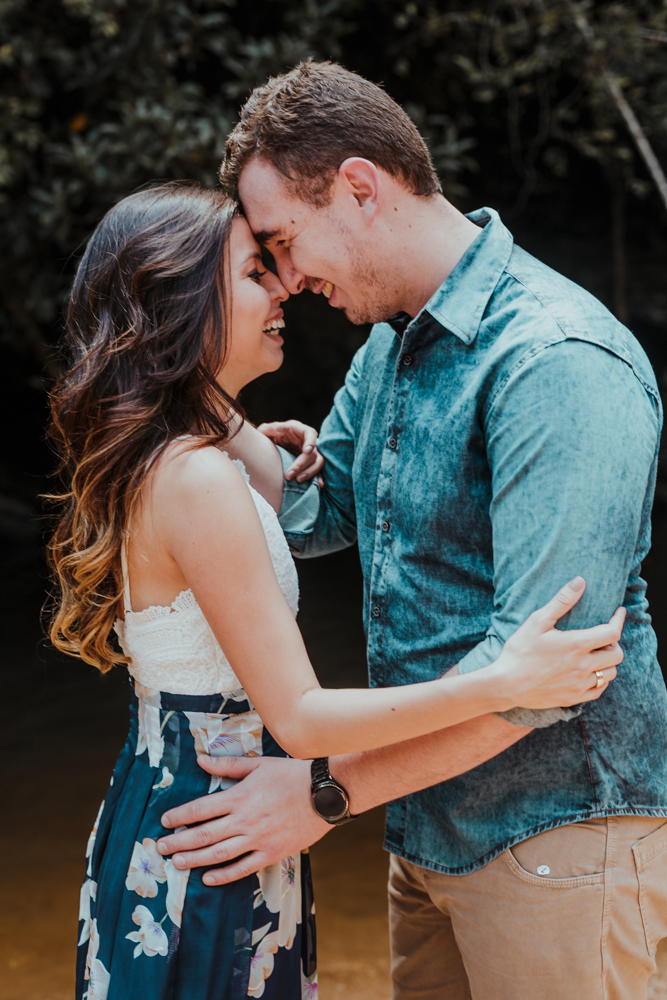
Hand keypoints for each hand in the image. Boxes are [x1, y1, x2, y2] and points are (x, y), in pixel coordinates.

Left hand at [156, 755, 330, 884]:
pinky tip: (209, 878)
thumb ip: (227, 764)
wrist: (324, 793)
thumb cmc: (291, 775)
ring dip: (195, 860)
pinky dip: (224, 875)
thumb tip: (200, 759)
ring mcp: (259, 839)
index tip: (165, 822)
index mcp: (240, 796)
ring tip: (176, 863)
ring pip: (220, 853)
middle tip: (160, 847)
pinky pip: (244, 868)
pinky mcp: (272, 853)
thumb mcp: (258, 765)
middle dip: (179, 842)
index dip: (180, 817)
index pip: (201, 809)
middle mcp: (245, 820)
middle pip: (204, 834)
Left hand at [257, 419, 324, 483]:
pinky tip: (319, 485)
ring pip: (318, 462)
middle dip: (302, 464)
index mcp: (297, 430)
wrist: (264, 449)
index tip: (306, 452)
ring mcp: (309, 453)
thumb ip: (271, 428)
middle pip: (313, 452)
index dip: (311, 442)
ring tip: (298, 480)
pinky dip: (318, 478)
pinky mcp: (308, 464)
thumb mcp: (265, 431)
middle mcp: (306, 441)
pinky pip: (317, 471)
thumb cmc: (266, 437)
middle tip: (289, 475)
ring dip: (310, 472)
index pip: (310, 433)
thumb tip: (282, 429)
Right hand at [492, 576, 624, 709]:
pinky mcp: (573, 698)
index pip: (612, 632)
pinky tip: (589, 673)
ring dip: (608, 662)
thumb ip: (561, 601)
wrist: (505, 685)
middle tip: (603, 635)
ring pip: (610, 674)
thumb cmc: (519, 651)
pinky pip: (598, 690)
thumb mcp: (537, 621)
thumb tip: (580, 582)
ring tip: (597, 654)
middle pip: (617, 655)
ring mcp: (580, 685)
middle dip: (614, 642)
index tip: (618, 612)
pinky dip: (599, 680)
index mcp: (577, 645)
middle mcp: (583, 666)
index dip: (618, 620)